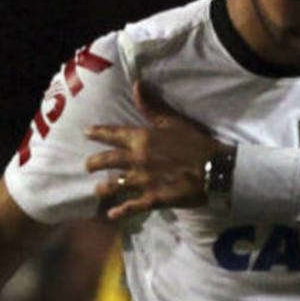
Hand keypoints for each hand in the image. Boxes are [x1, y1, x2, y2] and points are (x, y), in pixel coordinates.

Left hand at [86, 81, 222, 219]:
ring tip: (98, 191)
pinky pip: (131, 207)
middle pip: (107, 161)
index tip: (86, 133)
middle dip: (93, 163)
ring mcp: (142, 181)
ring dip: (103, 189)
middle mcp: (137, 159)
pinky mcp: (152, 198)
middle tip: (87, 166)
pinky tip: (112, 215)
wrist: (213, 169)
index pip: (113, 134)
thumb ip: (152, 106)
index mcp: (142, 138)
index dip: (98, 133)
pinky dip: (120, 212)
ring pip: (114, 185)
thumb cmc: (196, 143)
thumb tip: (136, 85)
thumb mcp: (173, 121)